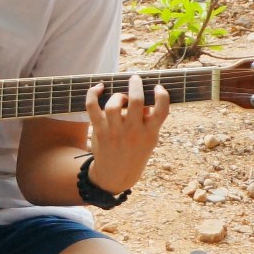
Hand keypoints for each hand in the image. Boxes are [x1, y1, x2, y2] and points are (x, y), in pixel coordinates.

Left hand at [85, 73, 168, 193]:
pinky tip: (99, 87)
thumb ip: (150, 120)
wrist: (115, 174)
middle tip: (135, 78)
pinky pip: (92, 107)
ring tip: (120, 97)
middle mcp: (133, 131)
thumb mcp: (150, 139)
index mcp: (150, 133)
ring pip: (113, 104)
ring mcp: (114, 131)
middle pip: (135, 101)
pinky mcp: (98, 131)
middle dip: (135, 85)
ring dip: (117, 95)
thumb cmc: (135, 151)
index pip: (162, 110)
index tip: (158, 87)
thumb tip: (146, 99)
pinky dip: (93, 93)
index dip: (162, 95)